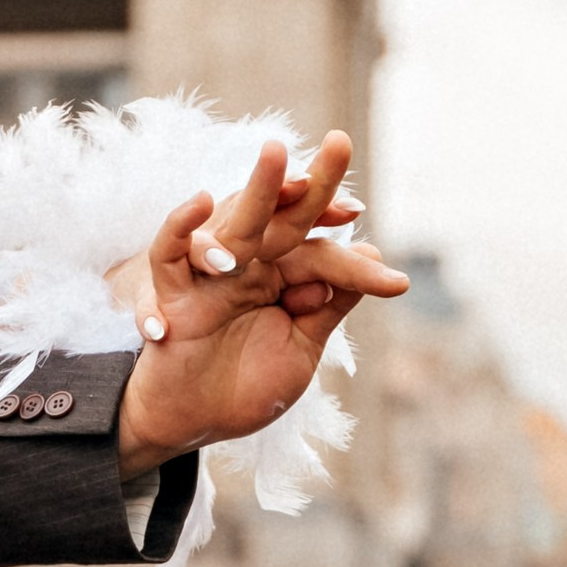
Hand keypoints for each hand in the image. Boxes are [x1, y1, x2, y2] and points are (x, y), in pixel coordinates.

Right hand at [112, 133, 405, 475]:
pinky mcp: (171, 292)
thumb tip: (371, 258)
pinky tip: (201, 201)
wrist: (192, 423)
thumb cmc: (245, 389)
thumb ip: (327, 307)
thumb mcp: (299, 349)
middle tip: (342, 143)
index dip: (356, 266)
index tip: (397, 284)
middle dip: (313, 182)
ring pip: (235, 220)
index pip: (321, 254)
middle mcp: (251, 266)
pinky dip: (180, 227)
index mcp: (283, 278)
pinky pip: (168, 251)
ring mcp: (211, 275)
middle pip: (284, 217)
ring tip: (279, 155)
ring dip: (257, 187)